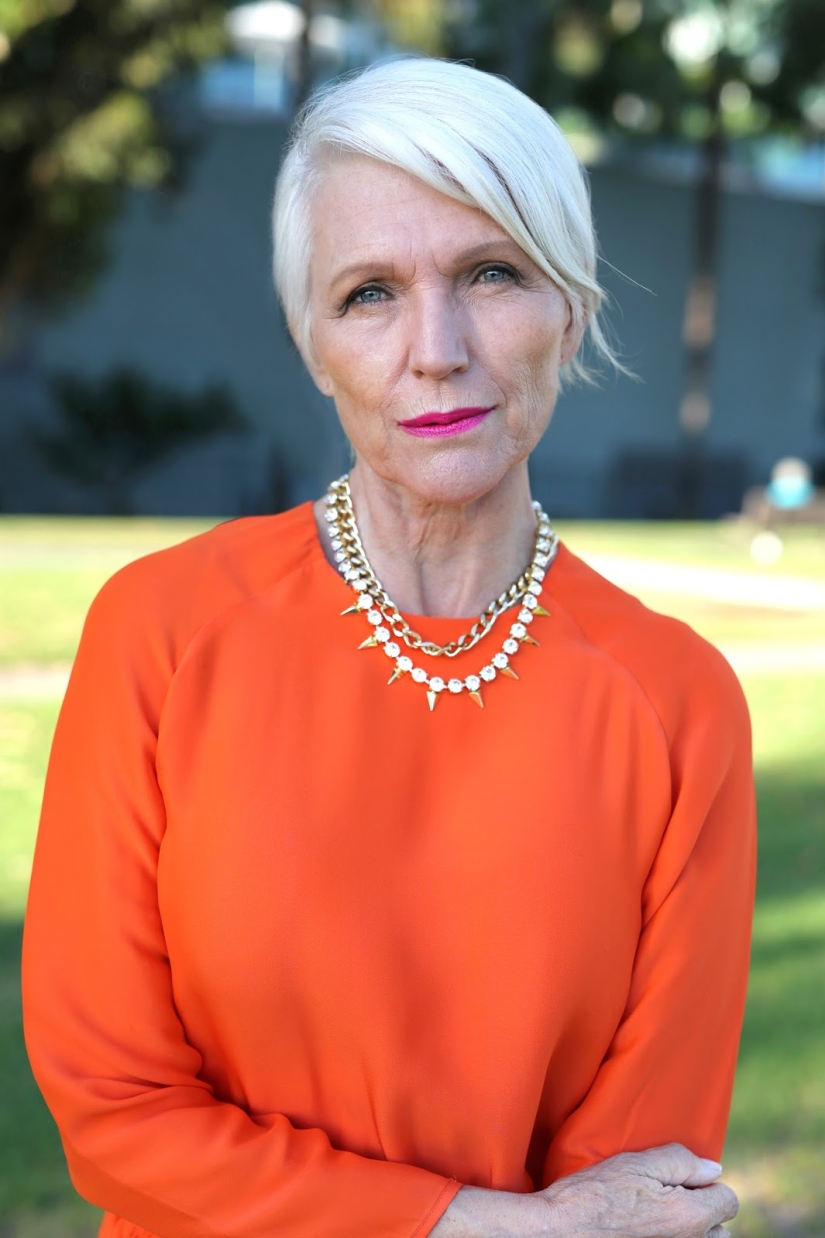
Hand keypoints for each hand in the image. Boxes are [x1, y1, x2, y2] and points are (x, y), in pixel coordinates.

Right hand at [541, 1143, 738, 1237]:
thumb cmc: (594, 1195)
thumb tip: (714, 1169)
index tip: (683, 1180)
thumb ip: (681, 1161)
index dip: (707, 1184)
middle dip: (703, 1214)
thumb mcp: (636, 1163)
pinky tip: (643, 1231)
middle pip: (720, 1231)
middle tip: (668, 1200)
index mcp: (689, 1216)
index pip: (728, 1200)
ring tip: (656, 1219)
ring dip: (689, 1232)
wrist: (560, 1233)